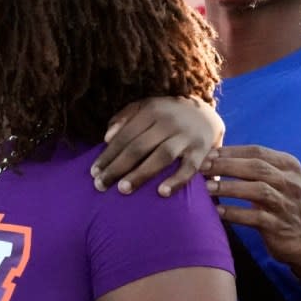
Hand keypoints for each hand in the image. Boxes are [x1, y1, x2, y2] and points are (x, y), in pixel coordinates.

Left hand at [91, 96, 223, 195]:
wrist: (206, 114)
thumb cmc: (166, 115)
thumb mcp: (145, 107)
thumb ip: (124, 118)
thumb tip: (106, 138)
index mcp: (151, 111)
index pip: (124, 135)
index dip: (108, 154)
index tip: (94, 172)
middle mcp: (168, 122)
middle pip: (138, 146)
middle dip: (117, 167)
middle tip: (100, 185)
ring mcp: (186, 137)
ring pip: (160, 156)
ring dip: (140, 174)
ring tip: (122, 189)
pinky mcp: (201, 151)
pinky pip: (189, 168)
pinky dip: (176, 180)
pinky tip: (161, 193)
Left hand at [201, 145, 300, 280]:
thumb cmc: (280, 202)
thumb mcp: (274, 180)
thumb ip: (251, 167)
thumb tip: (212, 155)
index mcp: (289, 165)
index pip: (257, 151)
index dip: (230, 151)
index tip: (207, 154)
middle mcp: (291, 182)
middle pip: (257, 167)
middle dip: (226, 165)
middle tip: (202, 167)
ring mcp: (288, 204)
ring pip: (258, 190)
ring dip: (230, 187)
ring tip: (206, 187)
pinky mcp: (281, 226)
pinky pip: (256, 217)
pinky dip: (236, 213)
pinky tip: (218, 211)